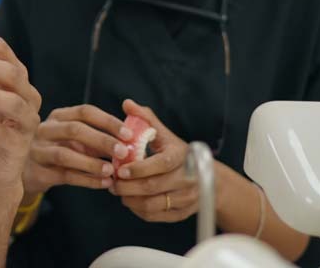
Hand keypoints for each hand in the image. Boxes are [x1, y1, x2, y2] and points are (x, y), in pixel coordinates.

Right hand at [22, 104, 131, 193]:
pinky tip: (104, 183)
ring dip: (92, 163)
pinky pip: (65, 175)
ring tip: (112, 171)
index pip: (85, 112)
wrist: (27, 172)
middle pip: (75, 130)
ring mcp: (38, 150)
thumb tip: (130, 142)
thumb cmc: (59, 150)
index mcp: (59, 116)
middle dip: (102, 140)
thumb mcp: (75, 140)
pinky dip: (87, 180)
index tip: (128, 134)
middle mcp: (46, 129)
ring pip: (66, 154)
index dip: (108, 121)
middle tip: (124, 151)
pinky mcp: (38, 171)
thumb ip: (97, 138)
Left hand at [110, 99, 197, 222]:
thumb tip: (127, 103)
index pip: (161, 164)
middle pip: (154, 187)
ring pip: (153, 205)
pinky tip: (130, 200)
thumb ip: (146, 119)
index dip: (139, 169)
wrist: (206, 177)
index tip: (121, 169)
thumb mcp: (165, 135)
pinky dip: (138, 210)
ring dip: (130, 200)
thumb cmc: (178, 153)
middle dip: (128, 186)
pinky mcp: (182, 213)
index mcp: (182, 156)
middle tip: (113, 182)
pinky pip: (155, 216)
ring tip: (118, 191)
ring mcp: (187, 198)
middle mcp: (188, 179)